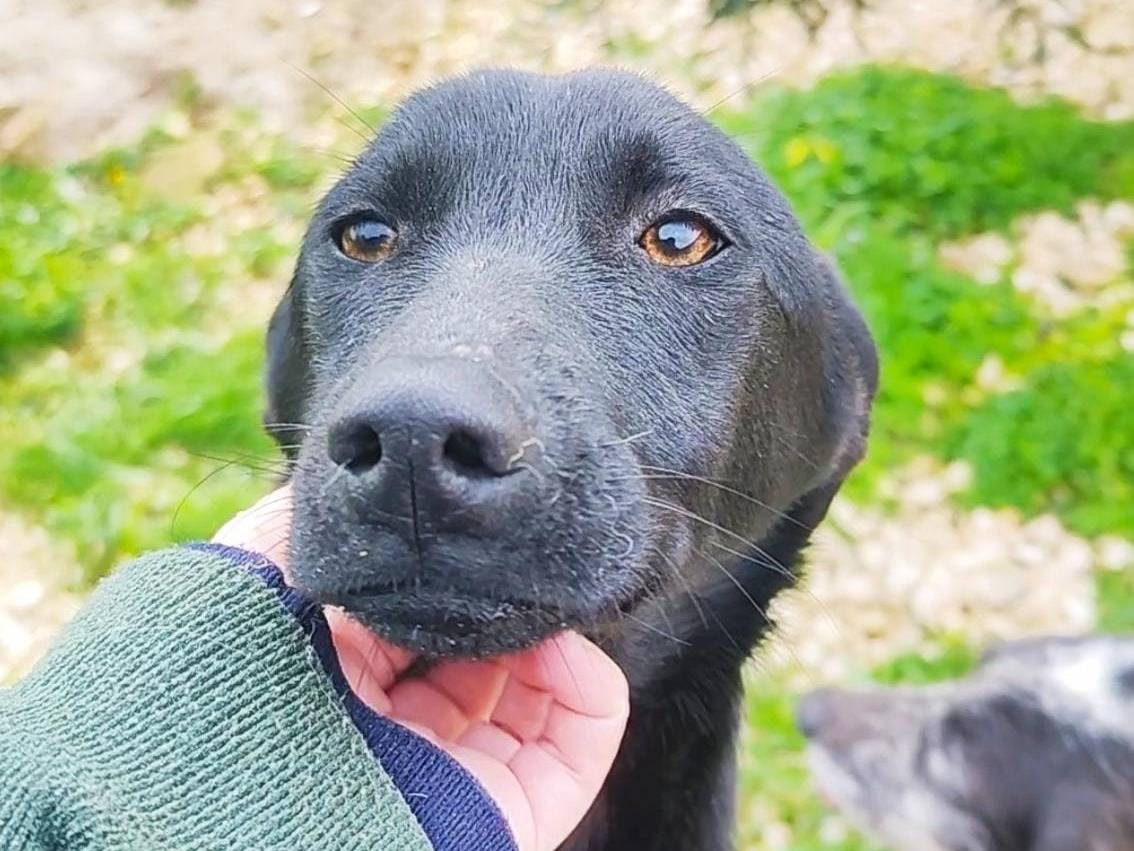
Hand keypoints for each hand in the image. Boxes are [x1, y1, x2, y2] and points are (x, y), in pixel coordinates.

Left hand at [214, 486, 628, 850]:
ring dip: (557, 636)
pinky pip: (580, 745)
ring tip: (548, 599)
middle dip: (509, 601)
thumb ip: (284, 527)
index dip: (454, 568)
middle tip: (523, 560)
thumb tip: (336, 480)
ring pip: (540, 695)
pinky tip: (567, 646)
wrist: (248, 811)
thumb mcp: (244, 583)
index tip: (477, 529)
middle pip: (484, 651)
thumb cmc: (239, 692)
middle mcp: (400, 729)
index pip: (419, 613)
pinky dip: (592, 687)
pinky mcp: (511, 814)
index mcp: (341, 677)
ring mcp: (458, 774)